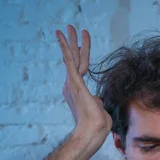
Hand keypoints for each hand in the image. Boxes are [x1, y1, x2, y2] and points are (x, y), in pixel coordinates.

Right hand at [57, 25, 111, 146]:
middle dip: (72, 43)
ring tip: (68, 27)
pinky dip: (65, 46)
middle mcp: (72, 85)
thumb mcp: (99, 110)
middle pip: (74, 59)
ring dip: (69, 40)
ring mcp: (72, 83)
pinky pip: (69, 60)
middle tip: (70, 28)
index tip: (80, 44)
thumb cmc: (98, 125)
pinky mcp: (74, 81)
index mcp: (78, 90)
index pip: (80, 68)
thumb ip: (97, 102)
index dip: (80, 55)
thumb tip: (97, 99)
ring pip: (71, 56)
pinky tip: (61, 35)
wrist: (92, 131)